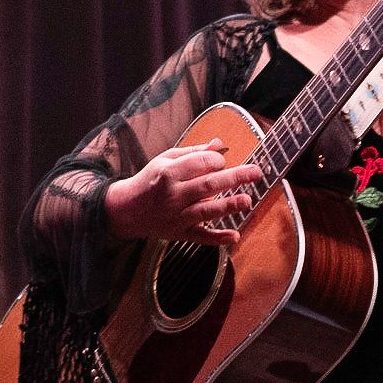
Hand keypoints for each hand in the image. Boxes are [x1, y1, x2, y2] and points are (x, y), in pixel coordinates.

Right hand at [103, 141, 263, 246]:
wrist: (126, 209)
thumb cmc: (150, 180)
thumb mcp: (166, 160)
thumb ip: (194, 153)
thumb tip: (220, 144)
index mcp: (169, 173)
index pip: (200, 163)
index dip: (217, 160)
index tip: (222, 161)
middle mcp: (173, 195)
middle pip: (208, 185)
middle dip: (234, 177)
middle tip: (256, 172)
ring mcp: (177, 216)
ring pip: (206, 211)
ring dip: (228, 206)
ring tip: (248, 200)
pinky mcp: (180, 233)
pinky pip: (201, 237)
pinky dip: (218, 239)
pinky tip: (235, 236)